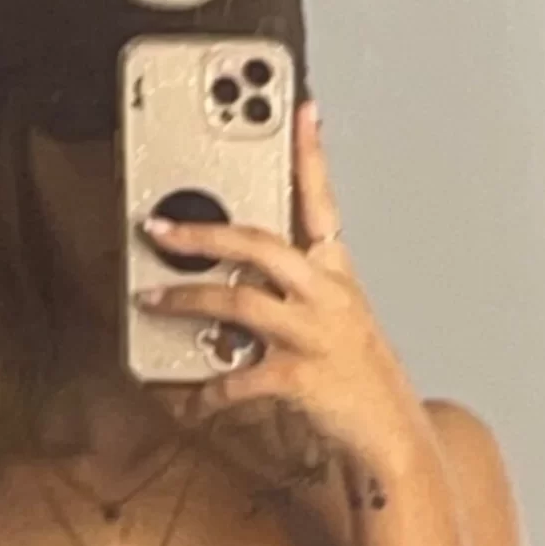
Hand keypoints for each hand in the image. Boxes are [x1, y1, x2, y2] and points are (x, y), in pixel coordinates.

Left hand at [133, 100, 429, 477]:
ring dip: (187, 299)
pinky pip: (241, 376)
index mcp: (336, 274)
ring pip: (239, 302)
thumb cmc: (357, 376)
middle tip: (160, 227)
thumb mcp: (334, 320)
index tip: (302, 110)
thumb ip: (286, 295)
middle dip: (204, 233)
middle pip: (261, 244)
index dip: (312, 154)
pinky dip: (212, 389)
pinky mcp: (302, 379)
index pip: (322, 201)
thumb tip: (225, 285)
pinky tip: (198, 398)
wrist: (393, 435)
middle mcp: (328, 296)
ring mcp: (316, 336)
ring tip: (152, 300)